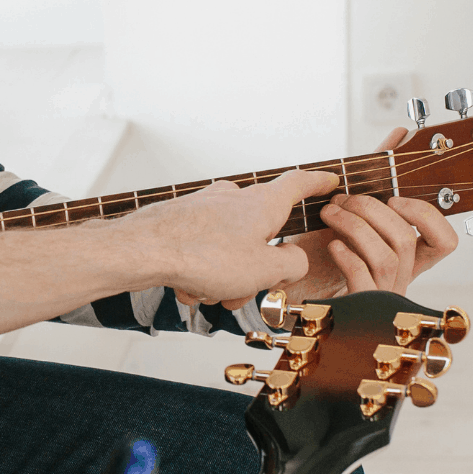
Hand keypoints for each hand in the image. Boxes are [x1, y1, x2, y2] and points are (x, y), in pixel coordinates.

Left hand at [113, 168, 338, 308]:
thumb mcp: (266, 270)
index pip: (299, 184)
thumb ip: (293, 265)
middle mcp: (234, 199)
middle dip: (254, 271)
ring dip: (223, 278)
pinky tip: (187, 288)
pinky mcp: (183, 221)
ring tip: (208, 293)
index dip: (318, 183)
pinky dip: (199, 274)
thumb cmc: (202, 255)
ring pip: (229, 249)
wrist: (143, 251)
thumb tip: (293, 261)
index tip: (329, 180)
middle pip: (260, 235)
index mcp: (262, 204)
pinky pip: (202, 252)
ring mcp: (206, 208)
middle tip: (243, 292)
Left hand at [279, 128, 458, 300]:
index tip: (395, 199)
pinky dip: (346, 255)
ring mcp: (382, 292)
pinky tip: (332, 244)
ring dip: (355, 227)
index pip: (445, 242)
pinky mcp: (358, 303)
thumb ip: (382, 174)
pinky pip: (362, 277)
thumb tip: (402, 134)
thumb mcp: (359, 209)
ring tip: (330, 213)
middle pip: (406, 239)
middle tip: (342, 198)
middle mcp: (402, 276)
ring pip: (387, 256)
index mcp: (409, 256)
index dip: (426, 217)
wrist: (296, 282)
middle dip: (371, 210)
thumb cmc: (330, 244)